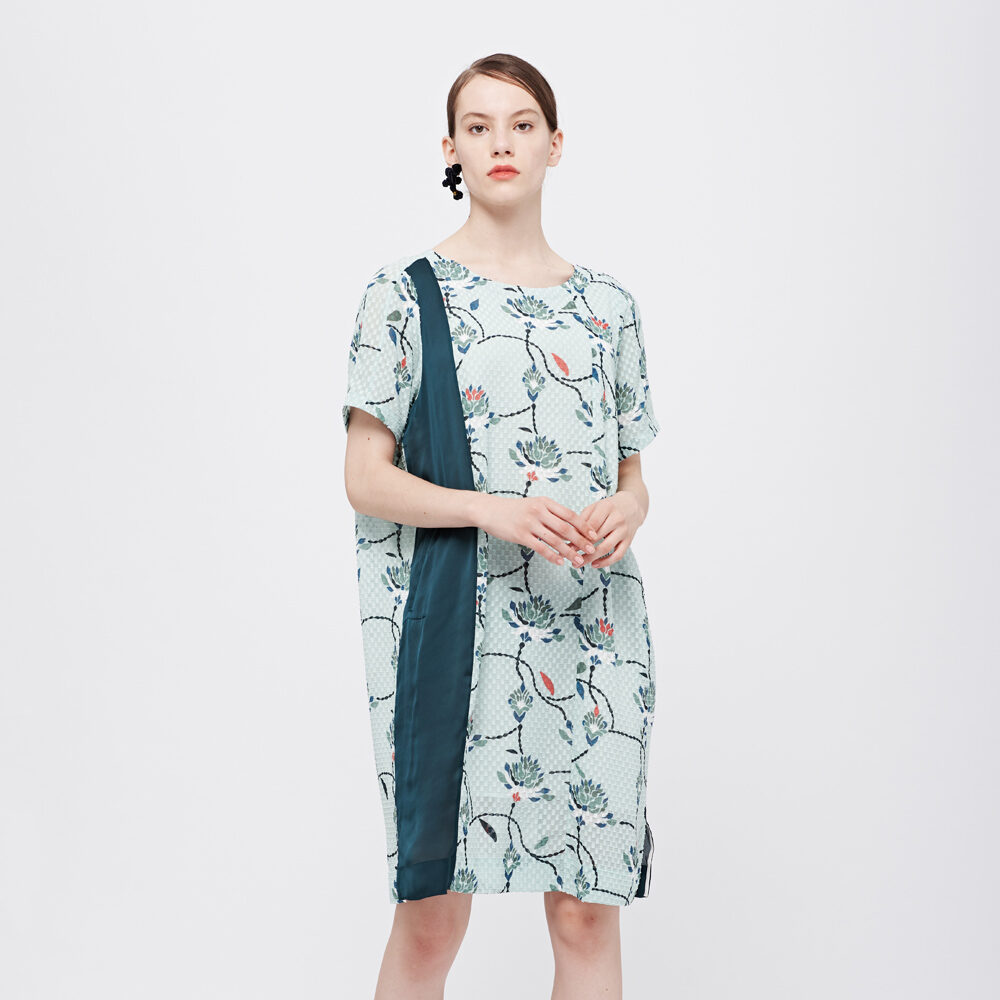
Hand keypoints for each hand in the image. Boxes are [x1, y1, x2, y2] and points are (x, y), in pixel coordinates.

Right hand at [476, 495, 598, 566]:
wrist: (490, 510)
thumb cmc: (514, 509)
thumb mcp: (534, 505)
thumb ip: (551, 513)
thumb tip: (571, 527)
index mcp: (545, 503)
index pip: (570, 515)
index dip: (584, 526)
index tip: (594, 535)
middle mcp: (539, 511)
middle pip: (566, 528)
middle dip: (581, 540)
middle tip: (592, 549)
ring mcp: (530, 523)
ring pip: (555, 540)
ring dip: (569, 552)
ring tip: (578, 561)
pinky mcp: (521, 535)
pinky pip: (540, 547)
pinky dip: (552, 556)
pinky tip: (560, 562)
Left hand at [576, 491, 643, 568]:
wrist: (632, 506)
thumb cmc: (609, 507)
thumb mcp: (596, 507)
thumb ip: (583, 519)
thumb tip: (569, 535)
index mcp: (607, 508)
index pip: (590, 524)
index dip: (578, 536)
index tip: (566, 544)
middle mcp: (617, 519)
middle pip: (597, 537)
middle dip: (581, 548)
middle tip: (569, 555)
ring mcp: (624, 531)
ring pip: (606, 548)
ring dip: (590, 558)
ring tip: (578, 564)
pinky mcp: (629, 541)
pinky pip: (618, 555)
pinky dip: (606, 562)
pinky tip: (594, 565)